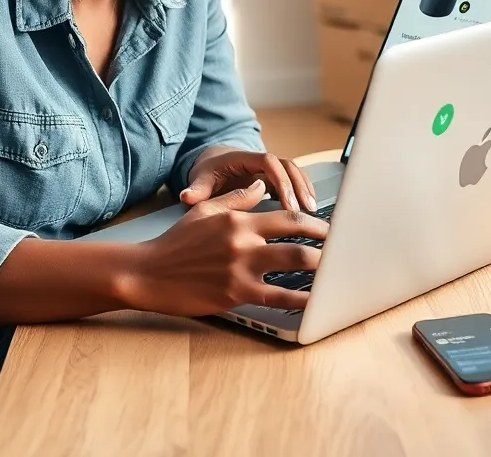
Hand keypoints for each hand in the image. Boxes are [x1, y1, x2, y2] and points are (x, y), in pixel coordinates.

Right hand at [124, 179, 328, 314]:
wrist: (148, 272)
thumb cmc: (176, 243)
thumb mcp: (205, 211)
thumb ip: (236, 199)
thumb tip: (261, 187)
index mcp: (238, 219)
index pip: (287, 217)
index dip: (315, 224)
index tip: (331, 229)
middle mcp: (244, 241)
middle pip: (298, 241)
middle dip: (326, 248)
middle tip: (342, 253)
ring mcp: (241, 268)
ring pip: (294, 267)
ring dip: (320, 271)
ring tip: (336, 275)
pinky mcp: (235, 293)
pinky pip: (277, 297)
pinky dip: (300, 300)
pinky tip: (315, 304)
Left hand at [180, 147, 316, 212]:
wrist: (213, 163)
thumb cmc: (209, 172)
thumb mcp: (201, 179)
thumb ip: (197, 190)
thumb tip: (186, 197)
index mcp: (244, 157)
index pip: (268, 162)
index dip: (280, 180)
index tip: (287, 204)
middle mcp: (260, 159)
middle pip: (287, 166)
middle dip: (298, 187)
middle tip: (304, 210)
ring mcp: (270, 168)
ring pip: (295, 172)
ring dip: (305, 189)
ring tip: (311, 211)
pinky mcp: (275, 177)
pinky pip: (294, 180)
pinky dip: (303, 191)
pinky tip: (309, 209)